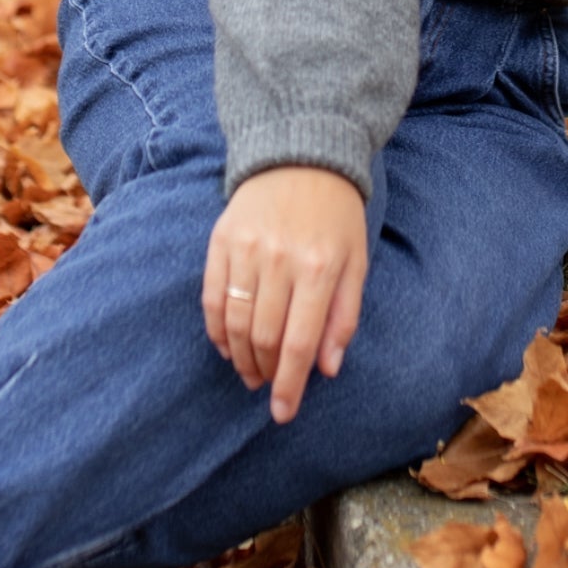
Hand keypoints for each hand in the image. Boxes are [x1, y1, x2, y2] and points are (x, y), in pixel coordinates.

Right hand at [202, 164, 367, 423]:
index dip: (289, 386)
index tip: (283, 414)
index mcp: (319, 268)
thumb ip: (343, 316)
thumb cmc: (335, 214)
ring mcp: (246, 248)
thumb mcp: (355, 261)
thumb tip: (327, 369)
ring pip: (235, 323)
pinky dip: (216, 329)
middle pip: (264, 338)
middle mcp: (279, 260)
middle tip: (267, 385)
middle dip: (265, 373)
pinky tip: (226, 344)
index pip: (298, 343)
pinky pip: (211, 297)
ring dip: (240, 357)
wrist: (301, 153)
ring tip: (250, 371)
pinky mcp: (222, 238)